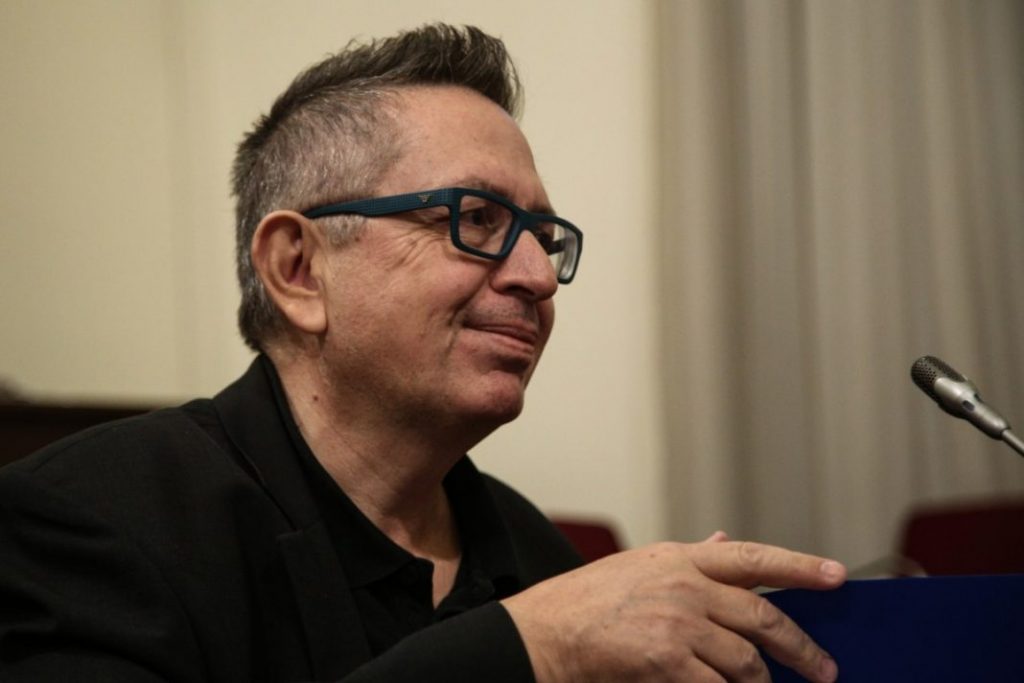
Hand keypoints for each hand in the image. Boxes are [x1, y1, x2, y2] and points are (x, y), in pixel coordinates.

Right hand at [502, 533, 844, 682]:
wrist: (543, 633)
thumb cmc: (587, 601)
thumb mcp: (641, 566)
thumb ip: (691, 558)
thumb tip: (725, 540)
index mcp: (681, 558)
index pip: (753, 557)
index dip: (800, 566)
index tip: (837, 576)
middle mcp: (686, 586)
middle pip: (763, 618)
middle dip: (800, 648)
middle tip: (824, 670)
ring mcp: (678, 625)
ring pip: (745, 663)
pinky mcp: (666, 662)